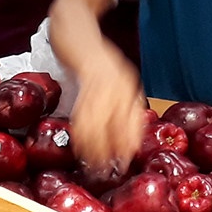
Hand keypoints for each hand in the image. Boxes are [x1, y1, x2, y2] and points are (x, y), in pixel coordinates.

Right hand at [68, 44, 147, 173]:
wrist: (81, 42)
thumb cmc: (104, 66)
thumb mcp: (123, 83)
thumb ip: (128, 107)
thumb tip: (131, 140)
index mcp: (128, 87)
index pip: (132, 120)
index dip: (129, 142)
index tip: (126, 159)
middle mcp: (116, 86)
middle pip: (114, 123)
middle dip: (109, 149)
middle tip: (107, 169)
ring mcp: (98, 85)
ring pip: (96, 122)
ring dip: (92, 146)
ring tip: (92, 165)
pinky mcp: (81, 87)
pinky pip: (80, 115)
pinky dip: (79, 134)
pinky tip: (79, 147)